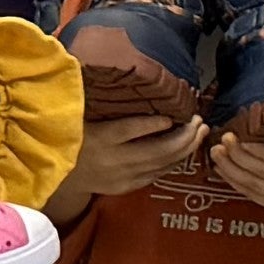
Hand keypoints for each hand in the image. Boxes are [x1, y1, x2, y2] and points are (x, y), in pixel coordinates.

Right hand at [55, 109, 202, 211]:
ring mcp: (123, 177)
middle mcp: (113, 160)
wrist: (62, 175)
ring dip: (185, 148)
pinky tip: (188, 148)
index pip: (127, 130)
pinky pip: (158, 174)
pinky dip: (175, 161)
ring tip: (202, 131)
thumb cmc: (75, 137)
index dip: (151, 125)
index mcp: (99, 138)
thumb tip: (126, 77)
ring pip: (161, 164)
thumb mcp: (82, 116)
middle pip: (155, 150)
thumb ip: (101, 102)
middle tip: (200, 120)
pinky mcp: (128, 187)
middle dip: (183, 136)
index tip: (171, 116)